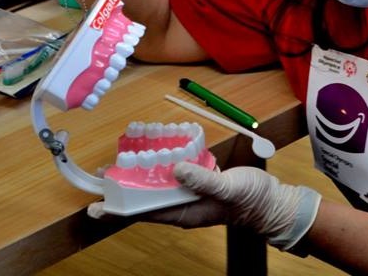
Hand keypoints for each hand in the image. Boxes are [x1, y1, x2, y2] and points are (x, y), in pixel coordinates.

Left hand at [88, 164, 321, 250]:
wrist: (272, 201)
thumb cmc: (251, 199)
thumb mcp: (227, 187)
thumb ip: (202, 179)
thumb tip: (175, 169)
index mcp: (184, 212)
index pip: (144, 213)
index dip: (119, 209)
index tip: (95, 207)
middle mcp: (182, 205)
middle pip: (145, 199)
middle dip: (122, 190)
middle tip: (101, 177)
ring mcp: (190, 194)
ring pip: (158, 187)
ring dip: (139, 176)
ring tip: (120, 163)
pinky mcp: (199, 182)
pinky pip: (174, 176)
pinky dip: (161, 166)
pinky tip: (156, 154)